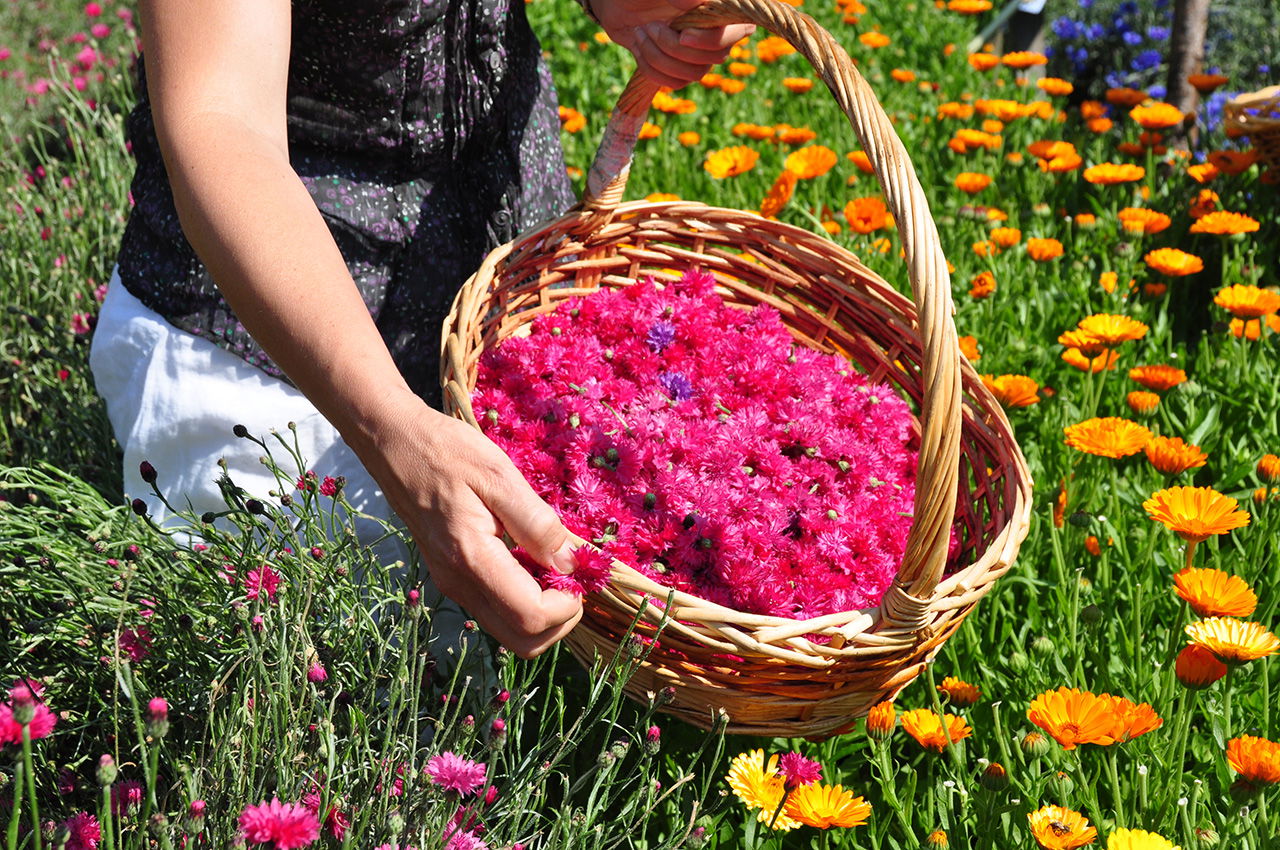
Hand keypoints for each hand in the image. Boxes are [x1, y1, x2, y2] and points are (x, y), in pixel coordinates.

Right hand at [350, 391, 583, 657]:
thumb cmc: (447, 451)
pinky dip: (523, 600)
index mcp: (472, 559)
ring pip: (509, 630)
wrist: (394, 444)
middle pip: (522, 641)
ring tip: (555, 566)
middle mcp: (459, 584)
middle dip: (560, 622)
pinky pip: (496, 609)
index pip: (530, 617)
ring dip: (543, 613)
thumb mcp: (500, 476)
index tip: (582, 575)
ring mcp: (452, 584)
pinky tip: (532, 560)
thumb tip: (570, 562)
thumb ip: (536, 523)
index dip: (568, 607)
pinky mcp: (451, 577)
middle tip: (574, 578)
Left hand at [593, 0, 755, 88]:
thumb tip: (695, 2)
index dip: (713, 40)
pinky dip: (652, 68)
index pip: (740, 29)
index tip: (683, 35)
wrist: (618, 2)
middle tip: (650, 25)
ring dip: (660, 57)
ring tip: (640, 32)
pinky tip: (639, 46)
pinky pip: (676, 83)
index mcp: (719, 8)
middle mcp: (716, 31)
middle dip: (676, 47)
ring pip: (695, 74)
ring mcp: (699, 53)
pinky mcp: (680, 69)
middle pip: (717, 57)